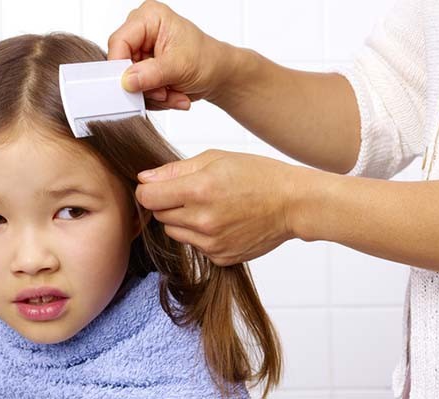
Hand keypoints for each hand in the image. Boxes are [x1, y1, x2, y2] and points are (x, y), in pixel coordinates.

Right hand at [107, 0, 235, 110]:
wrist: (218, 73)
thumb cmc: (207, 59)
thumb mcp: (179, 66)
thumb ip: (151, 74)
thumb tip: (127, 81)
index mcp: (149, 18)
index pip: (119, 41)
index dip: (120, 66)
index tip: (129, 86)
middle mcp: (141, 32)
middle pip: (122, 64)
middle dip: (144, 86)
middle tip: (164, 93)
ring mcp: (141, 51)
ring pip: (129, 81)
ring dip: (152, 95)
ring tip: (174, 94)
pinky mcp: (143, 68)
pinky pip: (137, 89)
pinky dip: (155, 98)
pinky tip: (172, 94)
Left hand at [135, 150, 307, 264]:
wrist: (293, 204)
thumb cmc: (258, 176)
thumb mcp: (216, 158)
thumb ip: (175, 170)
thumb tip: (145, 179)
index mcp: (199, 190)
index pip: (147, 197)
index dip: (147, 189)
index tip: (155, 185)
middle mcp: (202, 221)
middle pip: (159, 215)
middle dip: (167, 202)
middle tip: (191, 191)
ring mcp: (211, 243)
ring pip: (173, 232)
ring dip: (181, 219)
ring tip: (208, 206)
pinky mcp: (220, 257)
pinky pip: (194, 245)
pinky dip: (200, 234)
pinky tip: (221, 221)